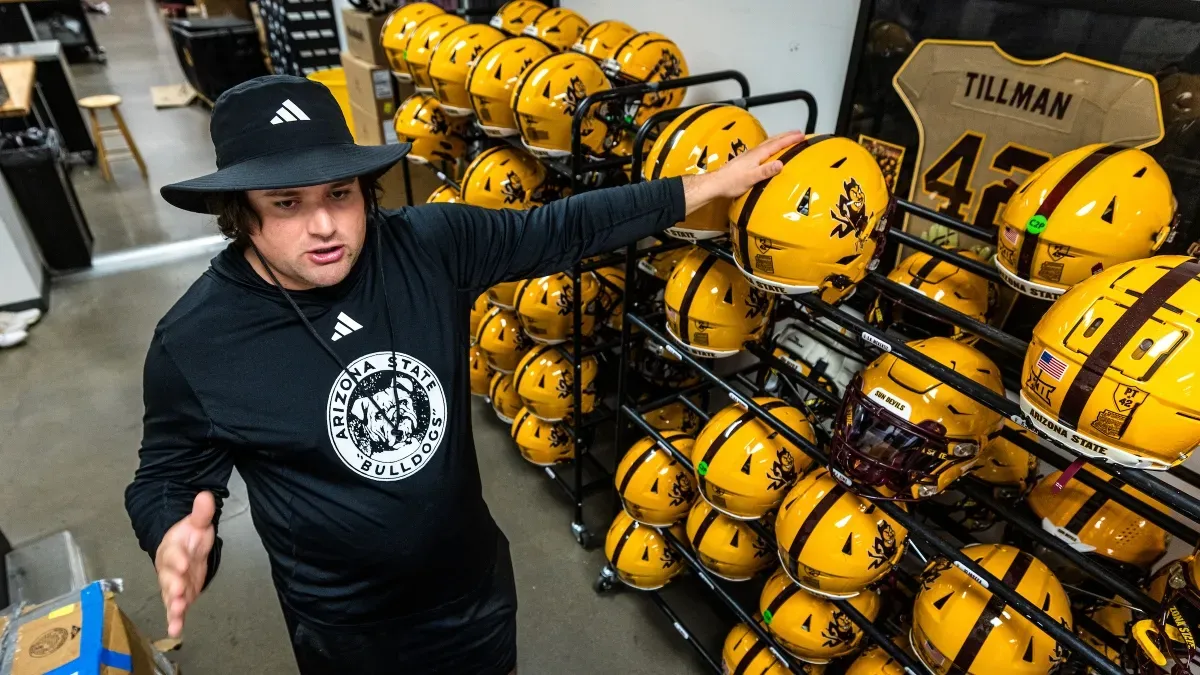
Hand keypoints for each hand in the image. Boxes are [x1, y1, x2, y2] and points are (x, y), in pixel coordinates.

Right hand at [155, 491, 215, 637]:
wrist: (182, 549)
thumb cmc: (188, 537)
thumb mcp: (197, 523)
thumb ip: (201, 513)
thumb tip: (206, 495)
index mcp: (172, 549)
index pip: (173, 553)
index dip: (178, 558)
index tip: (185, 562)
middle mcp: (169, 569)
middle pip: (169, 578)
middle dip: (174, 586)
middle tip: (179, 593)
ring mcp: (174, 584)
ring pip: (171, 596)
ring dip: (174, 605)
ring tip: (177, 614)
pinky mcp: (180, 597)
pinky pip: (176, 609)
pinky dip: (175, 620)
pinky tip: (176, 631)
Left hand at [681, 130, 807, 213]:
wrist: (715, 184)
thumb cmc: (731, 183)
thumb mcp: (751, 178)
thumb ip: (765, 171)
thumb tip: (780, 164)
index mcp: (757, 155)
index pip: (777, 144)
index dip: (789, 139)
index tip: (801, 135)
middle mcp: (753, 153)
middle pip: (772, 141)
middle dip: (786, 136)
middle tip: (798, 133)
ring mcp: (748, 156)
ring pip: (767, 144)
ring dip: (778, 140)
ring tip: (787, 139)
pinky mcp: (745, 161)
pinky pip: (762, 150)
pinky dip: (770, 146)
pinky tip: (769, 151)